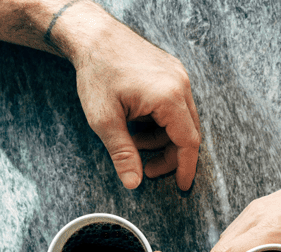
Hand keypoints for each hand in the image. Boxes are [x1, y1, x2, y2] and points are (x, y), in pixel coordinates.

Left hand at [63, 5, 199, 190]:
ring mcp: (178, 76)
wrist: (92, 35)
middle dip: (169, 156)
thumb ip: (122, 153)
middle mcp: (180, 84)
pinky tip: (139, 125)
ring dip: (162, 139)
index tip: (182, 186)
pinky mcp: (171, 72)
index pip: (188, 142)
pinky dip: (161, 122)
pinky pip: (175, 106)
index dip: (185, 167)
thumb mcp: (104, 120)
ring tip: (134, 142)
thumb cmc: (97, 72)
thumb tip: (134, 184)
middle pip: (188, 133)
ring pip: (182, 120)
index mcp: (169, 97)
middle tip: (147, 169)